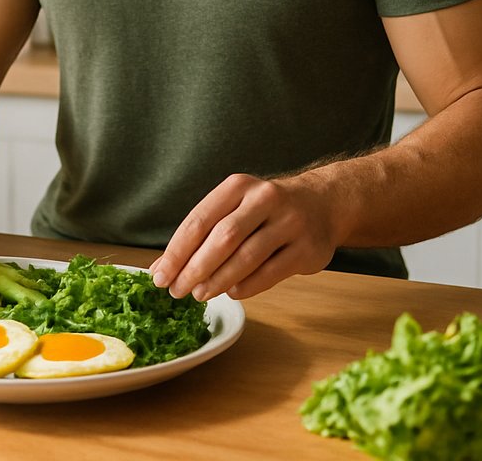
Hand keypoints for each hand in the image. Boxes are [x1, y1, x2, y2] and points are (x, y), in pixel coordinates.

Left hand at [150, 171, 336, 300]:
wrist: (322, 203)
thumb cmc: (265, 210)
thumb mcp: (233, 209)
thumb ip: (200, 235)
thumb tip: (161, 268)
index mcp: (238, 186)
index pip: (199, 220)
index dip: (176, 251)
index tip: (159, 277)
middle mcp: (265, 199)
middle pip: (222, 238)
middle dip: (195, 268)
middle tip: (177, 291)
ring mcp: (289, 222)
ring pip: (246, 257)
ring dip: (218, 280)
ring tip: (199, 294)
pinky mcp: (307, 248)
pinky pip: (270, 273)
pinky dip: (246, 287)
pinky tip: (231, 292)